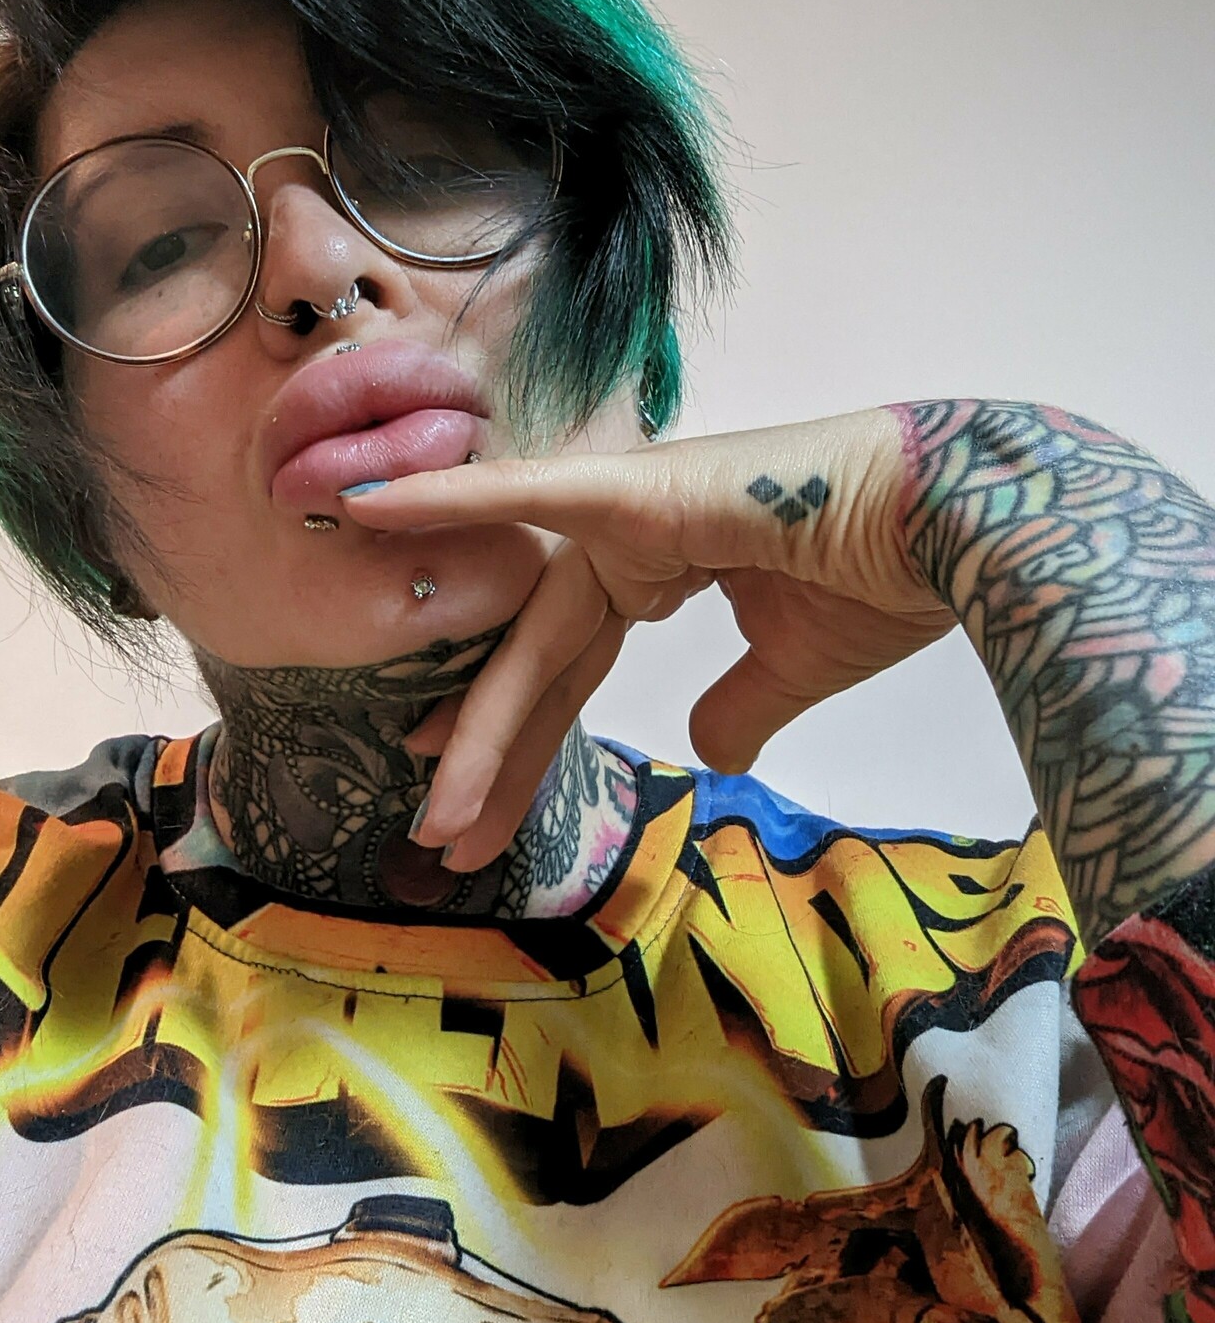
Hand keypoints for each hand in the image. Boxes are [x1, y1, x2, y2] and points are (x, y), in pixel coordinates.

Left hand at [342, 407, 957, 869]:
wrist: (952, 524)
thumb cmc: (884, 579)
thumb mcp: (795, 667)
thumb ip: (739, 706)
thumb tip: (709, 753)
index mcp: (661, 571)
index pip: (570, 669)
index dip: (520, 734)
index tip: (469, 802)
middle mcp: (630, 540)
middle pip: (541, 663)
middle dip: (491, 752)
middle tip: (436, 832)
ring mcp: (627, 510)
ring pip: (536, 631)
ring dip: (483, 716)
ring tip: (425, 802)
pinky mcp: (637, 490)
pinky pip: (528, 495)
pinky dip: (448, 496)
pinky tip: (370, 502)